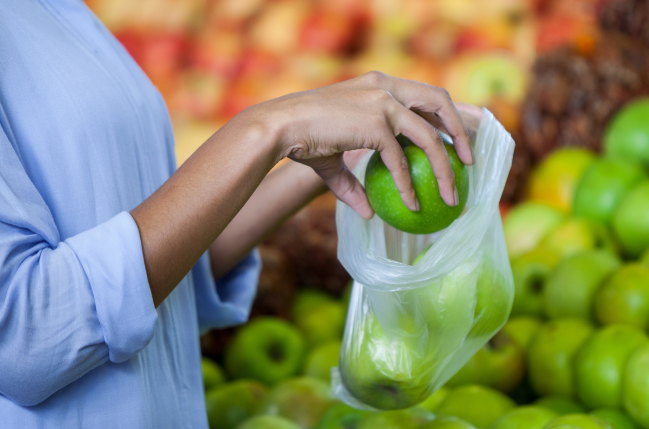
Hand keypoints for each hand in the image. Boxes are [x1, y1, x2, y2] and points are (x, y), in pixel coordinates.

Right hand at [251, 71, 475, 218]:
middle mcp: (385, 87)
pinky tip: (412, 205)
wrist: (279, 127)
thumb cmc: (301, 139)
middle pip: (438, 101)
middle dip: (459, 129)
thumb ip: (354, 183)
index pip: (422, 95)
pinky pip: (400, 160)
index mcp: (378, 85)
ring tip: (453, 194)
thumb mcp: (334, 160)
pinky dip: (407, 185)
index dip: (445, 117)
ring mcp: (382, 103)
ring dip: (445, 167)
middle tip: (468, 161)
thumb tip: (368, 213)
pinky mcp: (375, 124)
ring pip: (428, 135)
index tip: (456, 140)